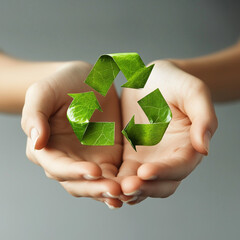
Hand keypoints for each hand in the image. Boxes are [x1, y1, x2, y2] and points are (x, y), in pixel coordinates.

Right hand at [21, 62, 122, 207]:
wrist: (88, 81)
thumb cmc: (62, 84)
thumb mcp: (44, 93)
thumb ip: (35, 115)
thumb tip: (36, 142)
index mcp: (46, 148)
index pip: (57, 167)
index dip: (74, 171)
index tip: (94, 170)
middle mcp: (66, 160)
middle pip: (77, 183)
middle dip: (94, 188)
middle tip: (113, 190)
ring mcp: (87, 161)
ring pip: (95, 185)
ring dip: (109, 192)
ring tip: (125, 193)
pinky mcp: (107, 158)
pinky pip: (113, 176)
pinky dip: (121, 184)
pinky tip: (131, 187)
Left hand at [118, 60, 217, 203]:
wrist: (151, 80)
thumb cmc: (174, 82)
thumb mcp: (193, 92)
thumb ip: (203, 118)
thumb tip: (204, 148)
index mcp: (188, 145)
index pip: (180, 166)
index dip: (165, 171)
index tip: (145, 171)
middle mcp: (170, 157)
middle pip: (162, 183)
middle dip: (146, 188)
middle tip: (127, 187)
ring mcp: (150, 158)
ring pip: (143, 184)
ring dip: (131, 190)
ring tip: (115, 190)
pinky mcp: (132, 155)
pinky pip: (125, 174)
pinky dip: (118, 182)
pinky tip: (106, 183)